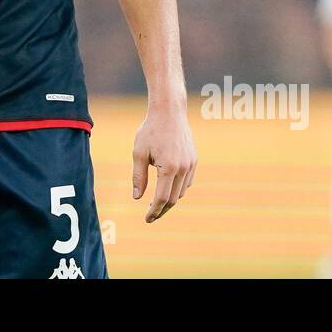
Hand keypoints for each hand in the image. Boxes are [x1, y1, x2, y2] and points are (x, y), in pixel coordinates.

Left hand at [132, 101, 197, 222]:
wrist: (169, 111)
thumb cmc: (150, 130)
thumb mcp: (139, 153)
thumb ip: (139, 177)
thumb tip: (137, 198)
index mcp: (168, 168)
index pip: (161, 198)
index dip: (153, 211)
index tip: (147, 219)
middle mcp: (182, 168)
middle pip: (172, 199)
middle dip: (161, 210)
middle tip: (150, 215)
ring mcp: (190, 164)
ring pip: (181, 191)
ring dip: (169, 199)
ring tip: (156, 201)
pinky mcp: (194, 159)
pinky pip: (187, 181)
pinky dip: (177, 189)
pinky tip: (167, 188)